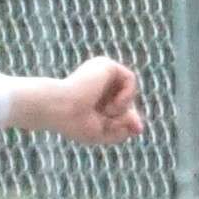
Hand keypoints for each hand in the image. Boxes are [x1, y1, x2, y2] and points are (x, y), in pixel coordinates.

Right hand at [14, 56, 144, 144]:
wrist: (59, 109)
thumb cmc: (72, 122)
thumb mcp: (101, 133)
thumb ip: (120, 131)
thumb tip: (140, 128)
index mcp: (92, 92)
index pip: (119, 103)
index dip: (129, 117)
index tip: (137, 131)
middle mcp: (97, 79)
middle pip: (126, 97)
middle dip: (127, 114)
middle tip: (124, 126)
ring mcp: (101, 70)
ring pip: (129, 90)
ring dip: (123, 107)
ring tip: (106, 113)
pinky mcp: (106, 65)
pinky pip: (130, 79)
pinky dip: (126, 96)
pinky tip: (111, 105)